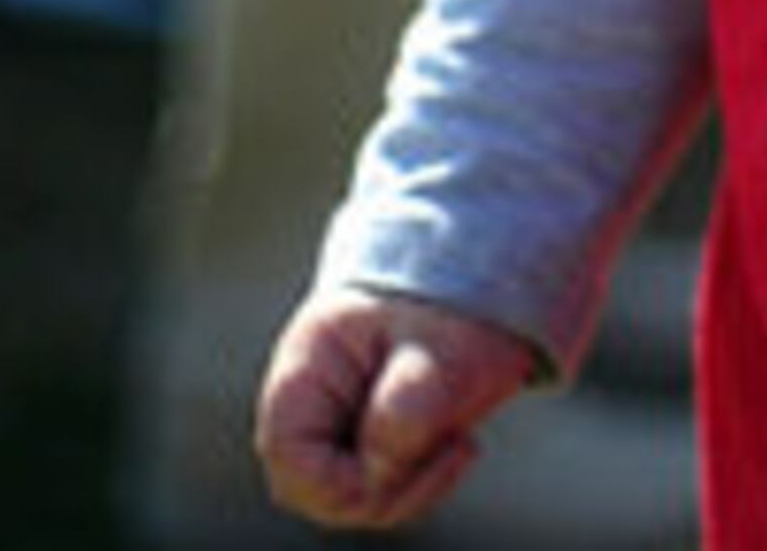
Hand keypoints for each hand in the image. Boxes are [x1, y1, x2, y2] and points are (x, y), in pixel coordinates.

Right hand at [253, 286, 541, 531]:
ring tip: (458, 444)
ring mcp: (336, 420)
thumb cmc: (455, 303)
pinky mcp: (366, 436)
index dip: (341, 480)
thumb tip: (380, 470)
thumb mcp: (446, 349)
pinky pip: (376, 484)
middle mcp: (311, 400)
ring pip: (346, 494)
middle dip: (382, 492)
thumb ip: (410, 408)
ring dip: (405, 489)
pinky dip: (416, 482)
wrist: (478, 272)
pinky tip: (455, 446)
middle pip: (314, 486)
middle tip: (454, 451)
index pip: (288, 452)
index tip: (408, 458)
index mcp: (309, 366)